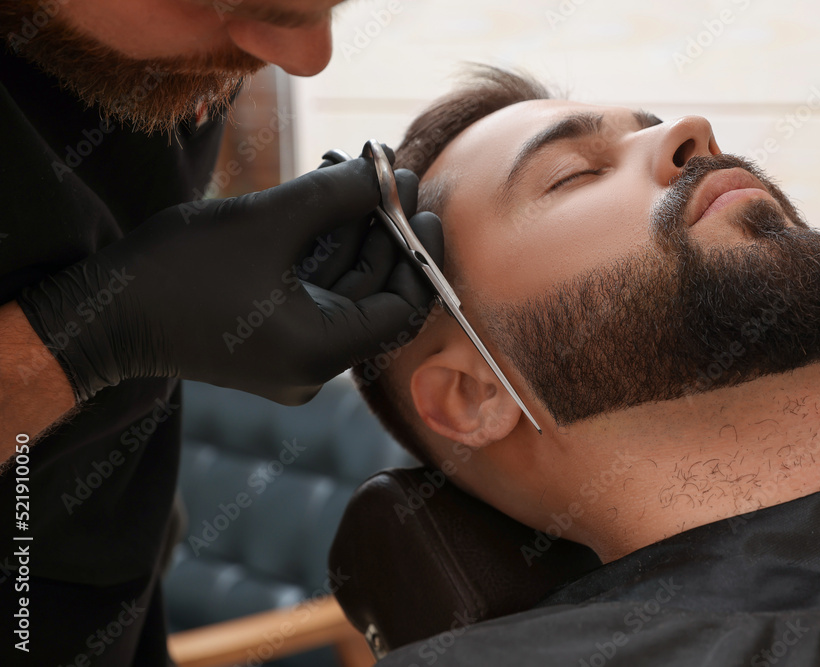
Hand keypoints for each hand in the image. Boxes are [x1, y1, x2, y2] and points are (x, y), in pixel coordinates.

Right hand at [16, 147, 443, 404]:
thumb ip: (335, 195)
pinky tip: (328, 201)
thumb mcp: (266, 222)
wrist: (100, 317)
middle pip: (376, 295)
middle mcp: (317, 366)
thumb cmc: (178, 273)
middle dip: (385, 232)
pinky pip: (314, 294)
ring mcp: (294, 355)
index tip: (421, 201)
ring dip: (353, 234)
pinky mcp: (272, 340)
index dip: (420, 252)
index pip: (404, 306)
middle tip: (393, 174)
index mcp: (324, 352)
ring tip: (360, 174)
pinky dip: (323, 252)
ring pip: (343, 289)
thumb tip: (383, 171)